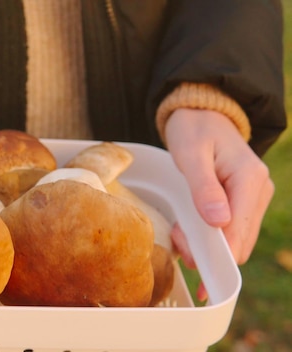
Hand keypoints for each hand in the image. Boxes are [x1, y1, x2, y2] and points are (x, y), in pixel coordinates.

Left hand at [164, 108, 273, 298]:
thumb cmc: (194, 129)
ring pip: (235, 239)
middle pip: (240, 242)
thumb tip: (218, 222)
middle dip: (208, 251)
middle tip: (177, 242)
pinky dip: (209, 235)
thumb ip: (204, 188)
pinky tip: (187, 228)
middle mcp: (259, 190)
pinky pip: (230, 228)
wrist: (202, 113)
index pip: (238, 231)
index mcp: (250, 179)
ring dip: (207, 245)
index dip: (216, 255)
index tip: (191, 263)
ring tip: (179, 233)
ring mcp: (254, 197)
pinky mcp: (244, 200)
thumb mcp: (191, 154)